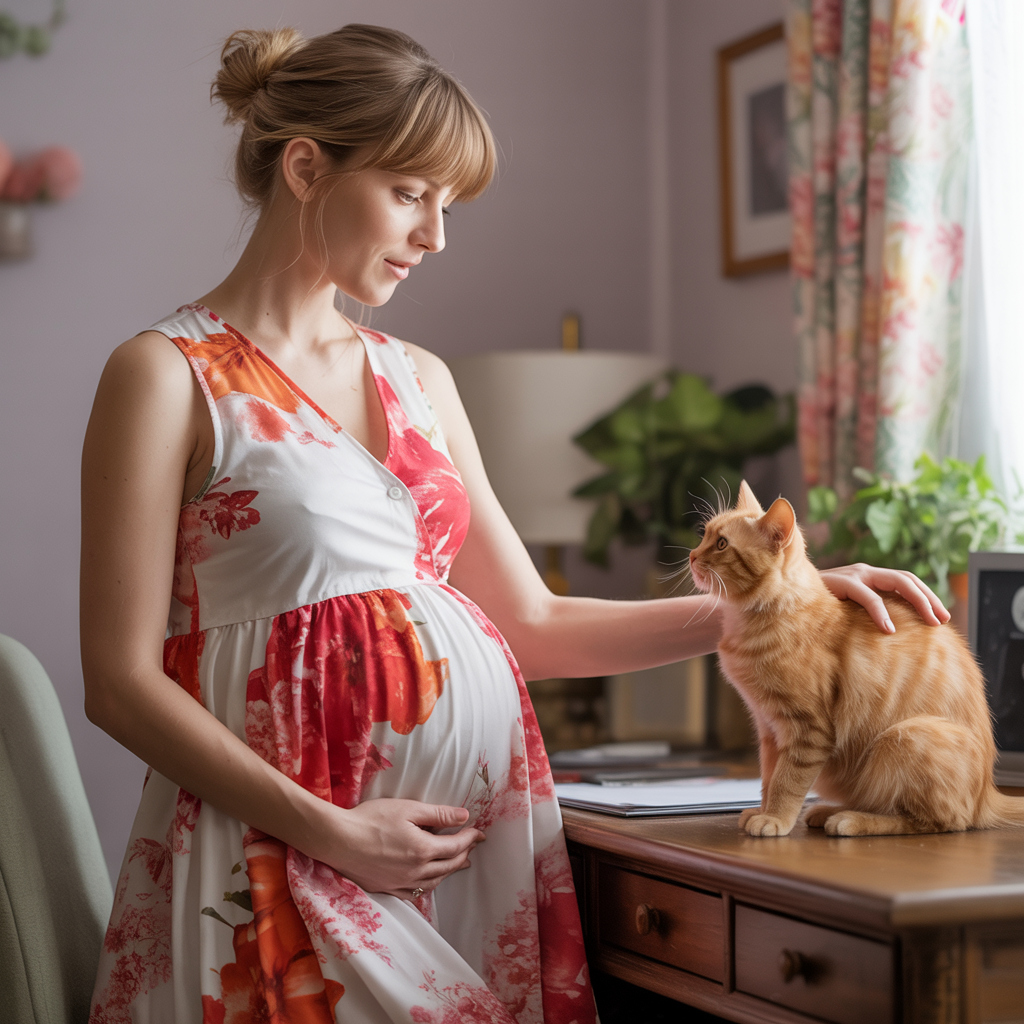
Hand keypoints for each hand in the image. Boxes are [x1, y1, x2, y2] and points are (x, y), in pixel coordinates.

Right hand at [309, 798, 484, 899]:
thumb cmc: (371, 819)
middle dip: (464, 854)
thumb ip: (438, 814)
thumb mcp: (408, 809)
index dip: (470, 837)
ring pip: (435, 882)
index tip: (479, 831)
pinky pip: (415, 892)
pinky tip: (429, 880)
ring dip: (450, 871)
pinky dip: (429, 884)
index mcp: (423, 850)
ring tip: (459, 863)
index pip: (456, 846)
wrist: (338, 840)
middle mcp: (416, 871)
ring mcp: (401, 883)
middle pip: (449, 866)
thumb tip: (464, 816)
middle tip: (472, 845)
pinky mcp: (387, 889)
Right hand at [819, 563, 949, 632]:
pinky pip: (867, 596)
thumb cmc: (816, 609)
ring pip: (896, 581)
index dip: (927, 595)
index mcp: (869, 577)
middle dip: (929, 598)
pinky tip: (889, 629)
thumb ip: (864, 615)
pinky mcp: (842, 582)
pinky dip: (881, 612)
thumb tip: (891, 637)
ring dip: (918, 601)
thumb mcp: (846, 611)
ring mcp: (855, 574)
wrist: (785, 595)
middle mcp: (865, 571)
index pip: (906, 580)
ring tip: (931, 622)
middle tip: (943, 620)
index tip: (943, 617)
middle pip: (907, 579)